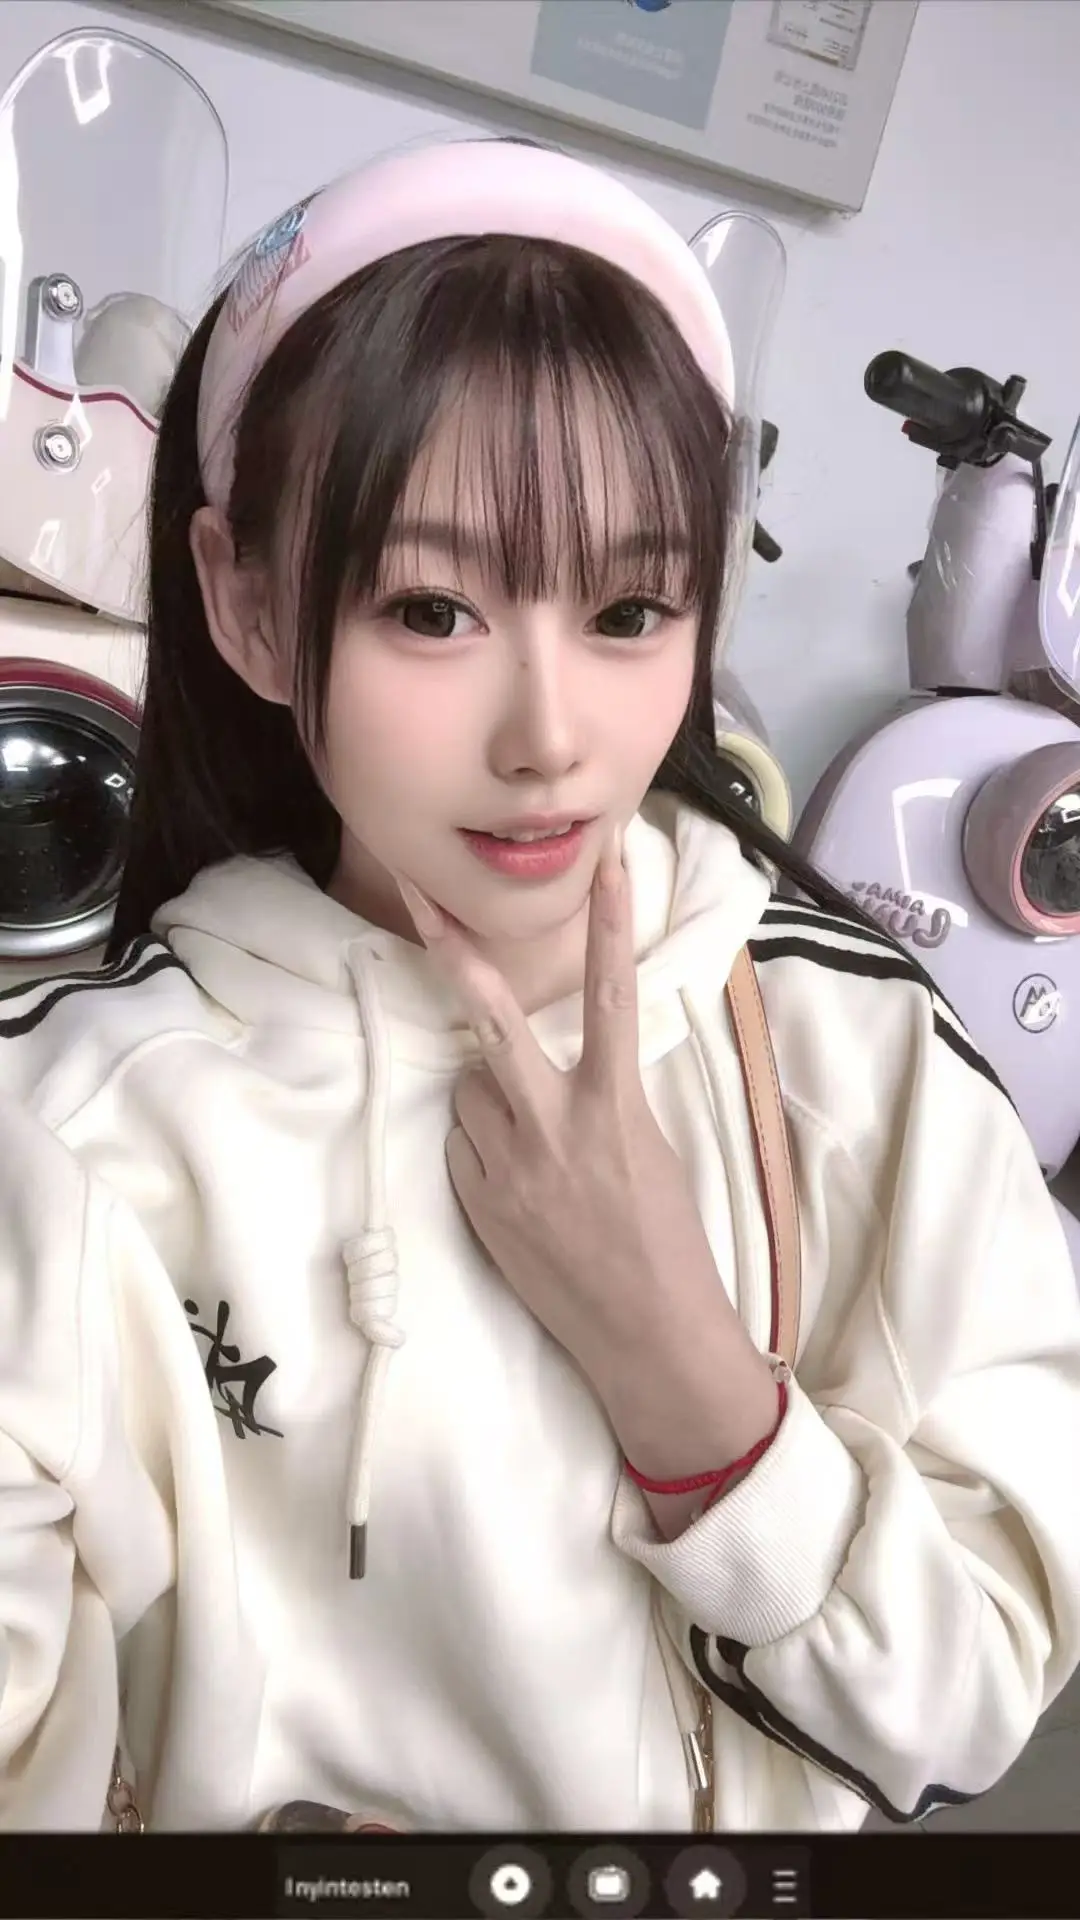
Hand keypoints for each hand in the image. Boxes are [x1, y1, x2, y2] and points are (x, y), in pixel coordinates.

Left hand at [395, 831, 777, 1482]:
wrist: (649, 1339)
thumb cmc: (670, 1245)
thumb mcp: (652, 1152)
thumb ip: (602, 1099)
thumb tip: (551, 1070)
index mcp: (615, 1110)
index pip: (613, 995)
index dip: (609, 921)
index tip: (607, 859)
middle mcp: (553, 1129)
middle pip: (492, 1024)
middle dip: (455, 955)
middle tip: (421, 896)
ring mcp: (505, 1169)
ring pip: (472, 1089)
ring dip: (490, 1089)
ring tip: (535, 1136)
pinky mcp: (477, 1205)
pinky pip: (464, 1142)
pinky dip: (482, 1140)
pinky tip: (520, 1180)